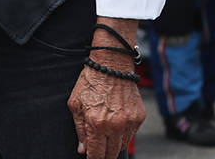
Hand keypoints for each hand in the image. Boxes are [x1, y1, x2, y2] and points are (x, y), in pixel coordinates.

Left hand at [68, 17, 143, 157]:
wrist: (112, 65)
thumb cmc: (91, 82)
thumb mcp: (76, 104)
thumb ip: (79, 129)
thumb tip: (83, 149)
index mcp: (96, 123)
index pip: (96, 153)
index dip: (92, 158)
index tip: (90, 157)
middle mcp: (115, 125)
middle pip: (111, 153)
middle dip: (103, 155)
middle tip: (97, 151)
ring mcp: (129, 122)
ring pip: (122, 145)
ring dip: (113, 145)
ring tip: (105, 136)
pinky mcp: (139, 117)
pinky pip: (131, 134)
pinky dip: (123, 134)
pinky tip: (115, 126)